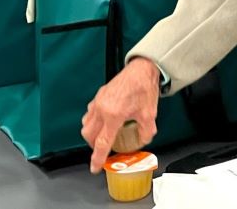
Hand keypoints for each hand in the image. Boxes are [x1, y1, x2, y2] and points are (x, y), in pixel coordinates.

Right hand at [81, 57, 160, 173]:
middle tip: (102, 150)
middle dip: (94, 146)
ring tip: (103, 136)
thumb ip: (146, 131)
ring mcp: (99, 101)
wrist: (142, 68)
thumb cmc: (144, 87)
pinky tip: (103, 121)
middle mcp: (102, 108)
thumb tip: (143, 140)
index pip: (102, 142)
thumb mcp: (149, 113)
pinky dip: (93, 121)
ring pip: (86, 124)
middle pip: (89, 135)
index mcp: (114, 115)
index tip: (95, 167)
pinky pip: (90, 113)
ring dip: (92, 134)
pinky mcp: (99, 95)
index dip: (98, 158)